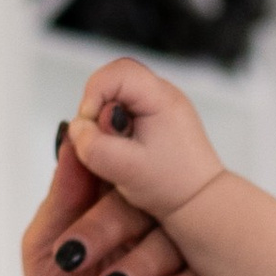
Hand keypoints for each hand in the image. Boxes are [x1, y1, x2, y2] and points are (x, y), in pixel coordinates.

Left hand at [20, 137, 217, 275]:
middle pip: (151, 199)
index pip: (123, 167)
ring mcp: (181, 259)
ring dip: (144, 261)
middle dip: (112, 223)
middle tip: (76, 255)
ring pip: (181, 237)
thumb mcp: (45, 251)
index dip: (108, 167)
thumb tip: (72, 136)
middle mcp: (153, 225)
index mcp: (117, 204)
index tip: (86, 178)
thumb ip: (62, 197)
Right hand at [65, 58, 227, 226]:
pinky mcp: (156, 118)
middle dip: (97, 108)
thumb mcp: (126, 170)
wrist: (200, 202)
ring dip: (105, 120)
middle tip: (98, 139)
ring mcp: (160, 105)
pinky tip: (122, 150)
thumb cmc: (172, 187)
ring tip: (114, 148)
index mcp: (161, 98)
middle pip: (115, 81)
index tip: (89, 125)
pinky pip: (125, 110)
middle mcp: (163, 94)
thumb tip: (76, 128)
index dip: (94, 94)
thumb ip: (95, 147)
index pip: (118, 73)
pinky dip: (114, 128)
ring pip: (117, 96)